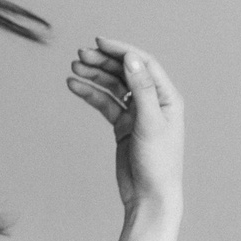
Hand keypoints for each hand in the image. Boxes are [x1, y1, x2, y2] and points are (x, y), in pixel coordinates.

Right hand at [67, 39, 183, 240]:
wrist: (150, 197)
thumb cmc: (158, 163)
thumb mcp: (150, 123)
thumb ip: (141, 89)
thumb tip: (131, 58)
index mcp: (167, 97)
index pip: (143, 64)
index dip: (122, 51)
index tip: (99, 42)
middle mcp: (153, 101)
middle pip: (126, 72)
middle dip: (103, 61)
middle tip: (80, 55)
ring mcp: (137, 114)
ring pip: (113, 86)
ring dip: (95, 75)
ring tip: (74, 67)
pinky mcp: (123, 126)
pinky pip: (105, 103)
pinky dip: (91, 94)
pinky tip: (75, 86)